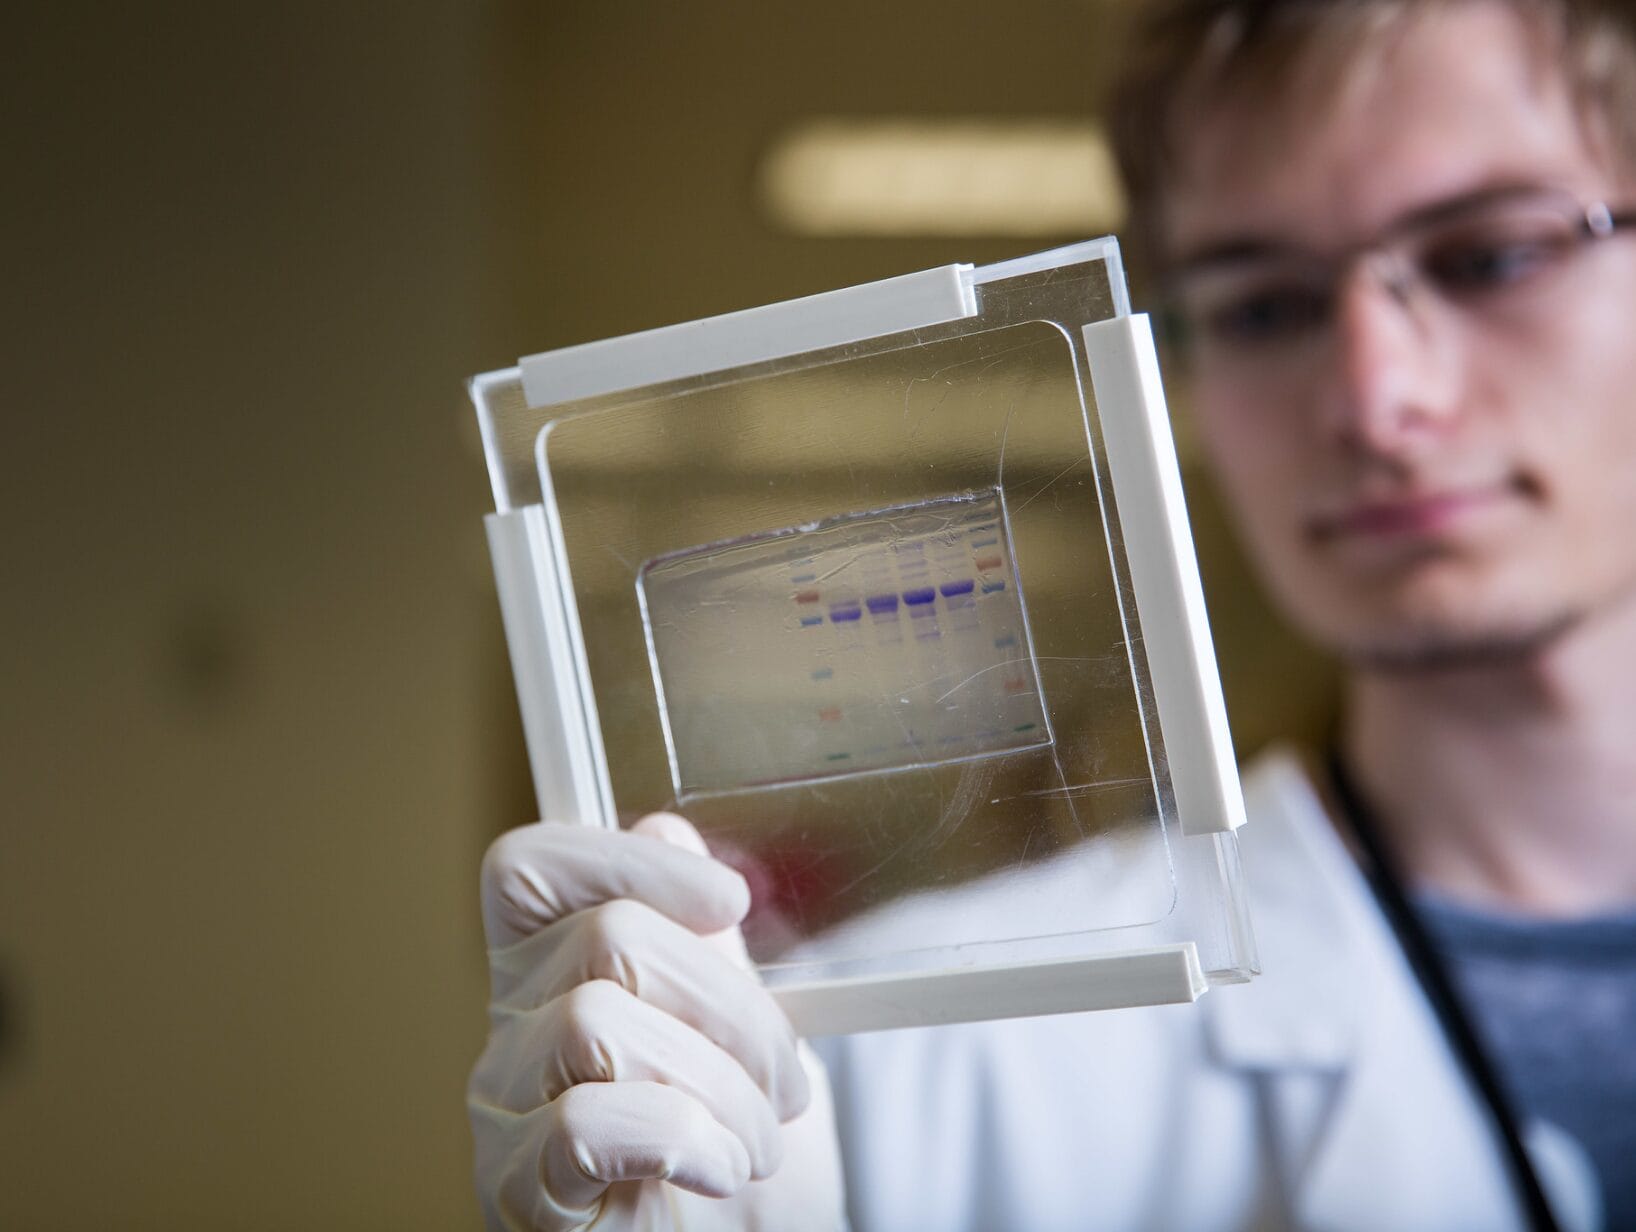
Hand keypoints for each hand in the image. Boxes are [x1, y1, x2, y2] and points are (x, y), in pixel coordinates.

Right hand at [467, 812, 844, 1230]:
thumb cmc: (732, 1153)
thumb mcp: (735, 1028)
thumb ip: (696, 935)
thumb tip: (662, 824)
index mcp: (552, 972)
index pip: (529, 865)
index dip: (626, 859)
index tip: (728, 901)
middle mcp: (511, 1029)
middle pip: (607, 935)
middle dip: (732, 1006)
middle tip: (783, 1082)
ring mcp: (504, 1111)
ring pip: (597, 1018)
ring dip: (719, 1084)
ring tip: (755, 1143)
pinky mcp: (520, 1191)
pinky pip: (584, 1121)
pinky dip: (680, 1135)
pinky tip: (716, 1169)